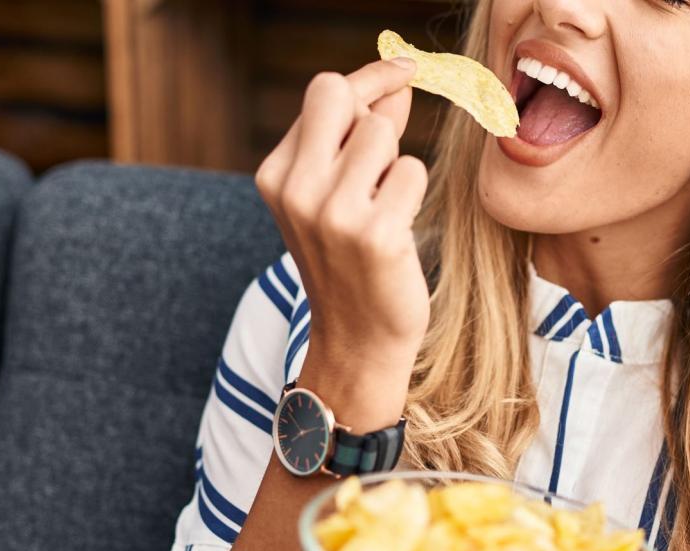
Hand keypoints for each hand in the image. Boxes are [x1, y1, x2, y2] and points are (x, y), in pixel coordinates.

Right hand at [254, 58, 428, 430]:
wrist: (357, 341)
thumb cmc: (354, 261)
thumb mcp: (339, 195)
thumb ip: (362, 136)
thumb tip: (397, 84)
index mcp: (276, 175)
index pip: (324, 93)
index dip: (370, 76)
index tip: (404, 69)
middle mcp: (295, 189)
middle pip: (341, 97)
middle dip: (376, 108)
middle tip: (393, 136)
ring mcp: (331, 212)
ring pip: (381, 134)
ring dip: (396, 163)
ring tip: (386, 204)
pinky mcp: (374, 234)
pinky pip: (412, 172)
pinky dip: (413, 194)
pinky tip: (398, 228)